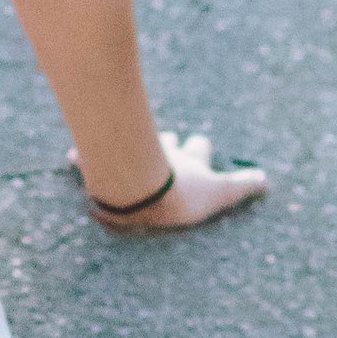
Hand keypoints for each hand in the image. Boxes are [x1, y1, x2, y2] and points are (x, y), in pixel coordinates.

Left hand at [79, 128, 268, 233]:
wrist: (140, 192)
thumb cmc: (179, 195)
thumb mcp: (217, 194)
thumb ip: (242, 187)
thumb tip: (266, 179)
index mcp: (185, 162)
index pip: (198, 149)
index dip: (199, 149)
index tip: (199, 143)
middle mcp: (158, 154)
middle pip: (165, 144)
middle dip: (167, 144)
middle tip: (168, 141)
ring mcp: (132, 158)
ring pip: (130, 146)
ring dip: (130, 146)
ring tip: (121, 151)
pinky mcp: (106, 167)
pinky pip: (88, 159)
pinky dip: (80, 157)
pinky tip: (70, 157)